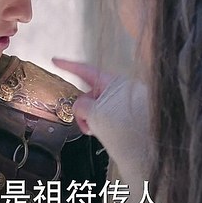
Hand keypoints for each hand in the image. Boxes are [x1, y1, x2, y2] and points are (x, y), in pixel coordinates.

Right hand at [54, 57, 154, 184]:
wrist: (146, 142)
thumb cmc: (122, 122)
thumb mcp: (94, 112)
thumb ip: (80, 105)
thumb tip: (79, 108)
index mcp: (110, 82)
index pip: (84, 70)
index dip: (68, 66)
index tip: (55, 60)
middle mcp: (116, 88)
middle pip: (89, 94)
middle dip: (82, 109)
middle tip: (84, 125)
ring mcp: (121, 102)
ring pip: (96, 107)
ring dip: (90, 119)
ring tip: (95, 131)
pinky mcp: (125, 114)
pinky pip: (105, 114)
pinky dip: (99, 122)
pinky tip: (101, 132)